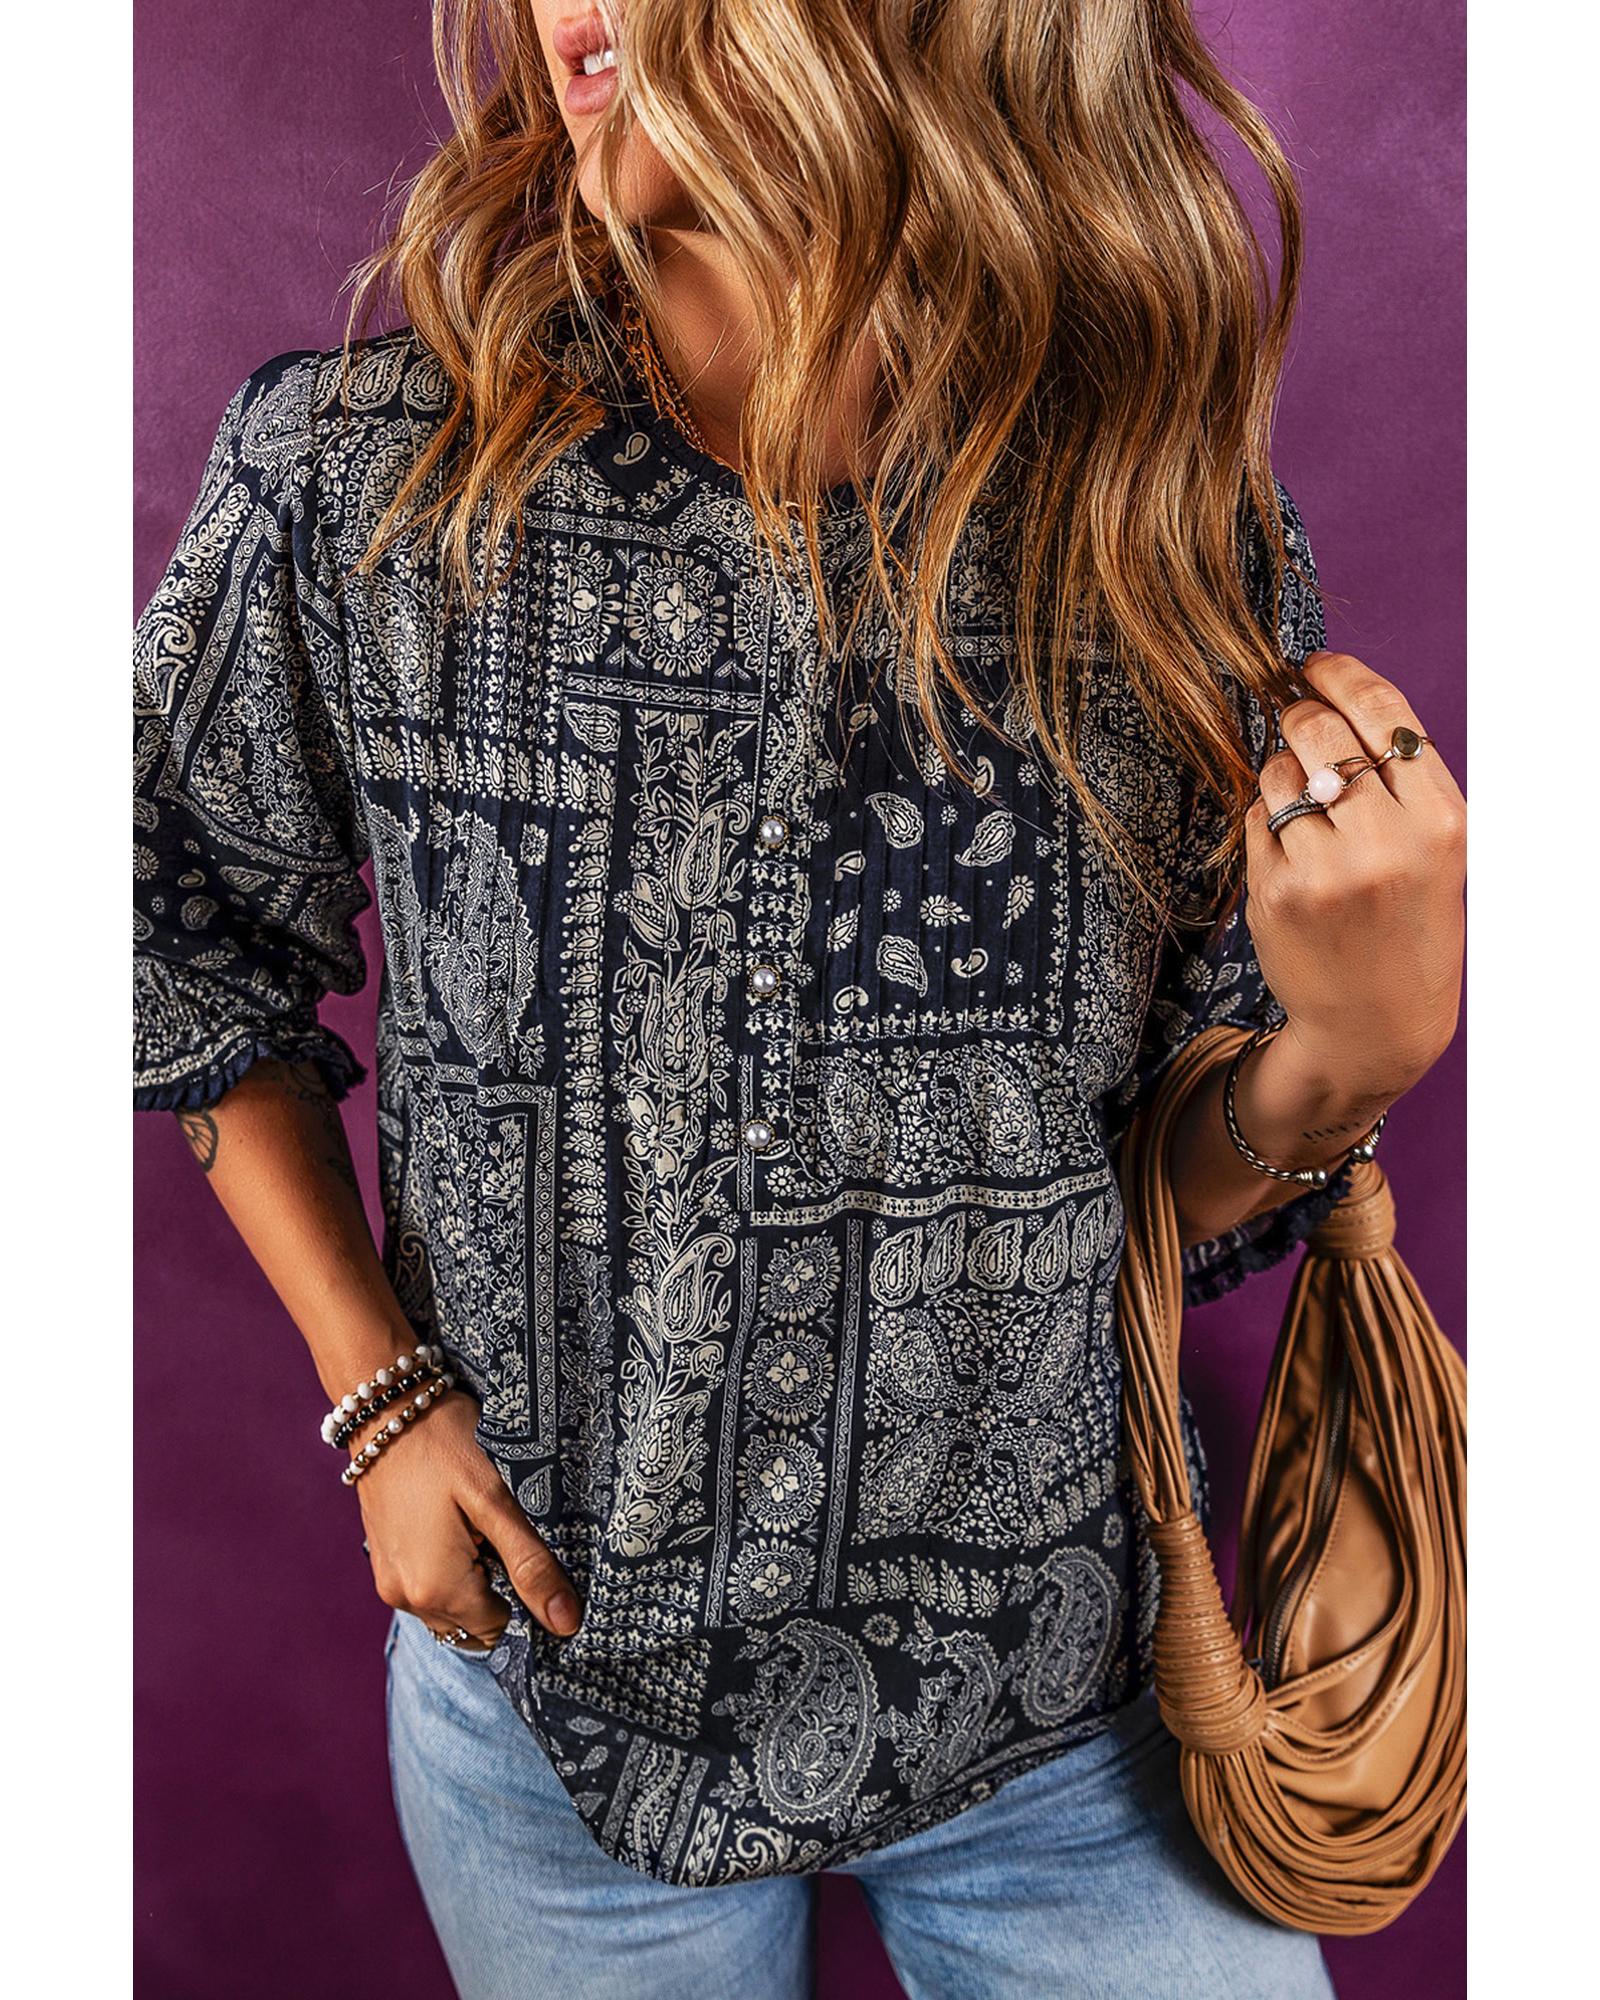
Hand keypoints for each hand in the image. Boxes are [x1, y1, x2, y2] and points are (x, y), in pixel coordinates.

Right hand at [354, 1390, 582, 1646]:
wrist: (387, 1409)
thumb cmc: (445, 1444)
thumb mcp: (497, 1499)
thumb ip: (531, 1565)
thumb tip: (566, 1624)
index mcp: (436, 1589)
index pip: (501, 1628)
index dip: (525, 1597)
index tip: (531, 1554)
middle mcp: (406, 1598)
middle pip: (474, 1625)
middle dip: (499, 1592)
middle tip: (506, 1536)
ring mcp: (389, 1583)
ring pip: (450, 1610)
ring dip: (474, 1583)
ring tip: (482, 1529)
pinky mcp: (383, 1564)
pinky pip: (427, 1589)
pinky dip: (449, 1572)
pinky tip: (459, 1528)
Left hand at [1243, 651, 1465, 1103]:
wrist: (1375, 1022)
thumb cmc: (1408, 924)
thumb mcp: (1435, 850)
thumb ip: (1398, 781)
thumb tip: (1330, 695)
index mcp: (1442, 822)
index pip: (1384, 712)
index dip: (1340, 674)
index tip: (1313, 664)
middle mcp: (1387, 842)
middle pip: (1320, 730)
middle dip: (1297, 712)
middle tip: (1290, 713)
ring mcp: (1326, 869)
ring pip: (1278, 772)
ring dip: (1280, 772)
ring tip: (1302, 804)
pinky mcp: (1276, 893)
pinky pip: (1254, 820)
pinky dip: (1263, 820)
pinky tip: (1289, 848)